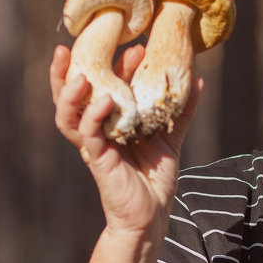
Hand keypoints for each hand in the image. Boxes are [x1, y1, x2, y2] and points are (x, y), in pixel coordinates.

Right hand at [50, 43, 201, 235]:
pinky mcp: (98, 161)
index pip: (100, 86)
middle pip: (69, 97)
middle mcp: (95, 131)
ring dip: (67, 93)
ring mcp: (93, 146)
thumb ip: (182, 111)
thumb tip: (198, 80)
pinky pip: (88, 135)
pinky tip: (105, 100)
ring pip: (67, 115)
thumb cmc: (155, 180)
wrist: (152, 217)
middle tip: (67, 46)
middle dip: (64, 71)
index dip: (110, 64)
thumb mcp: (170, 137)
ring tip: (78, 74)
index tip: (132, 45)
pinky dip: (94, 116)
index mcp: (108, 122)